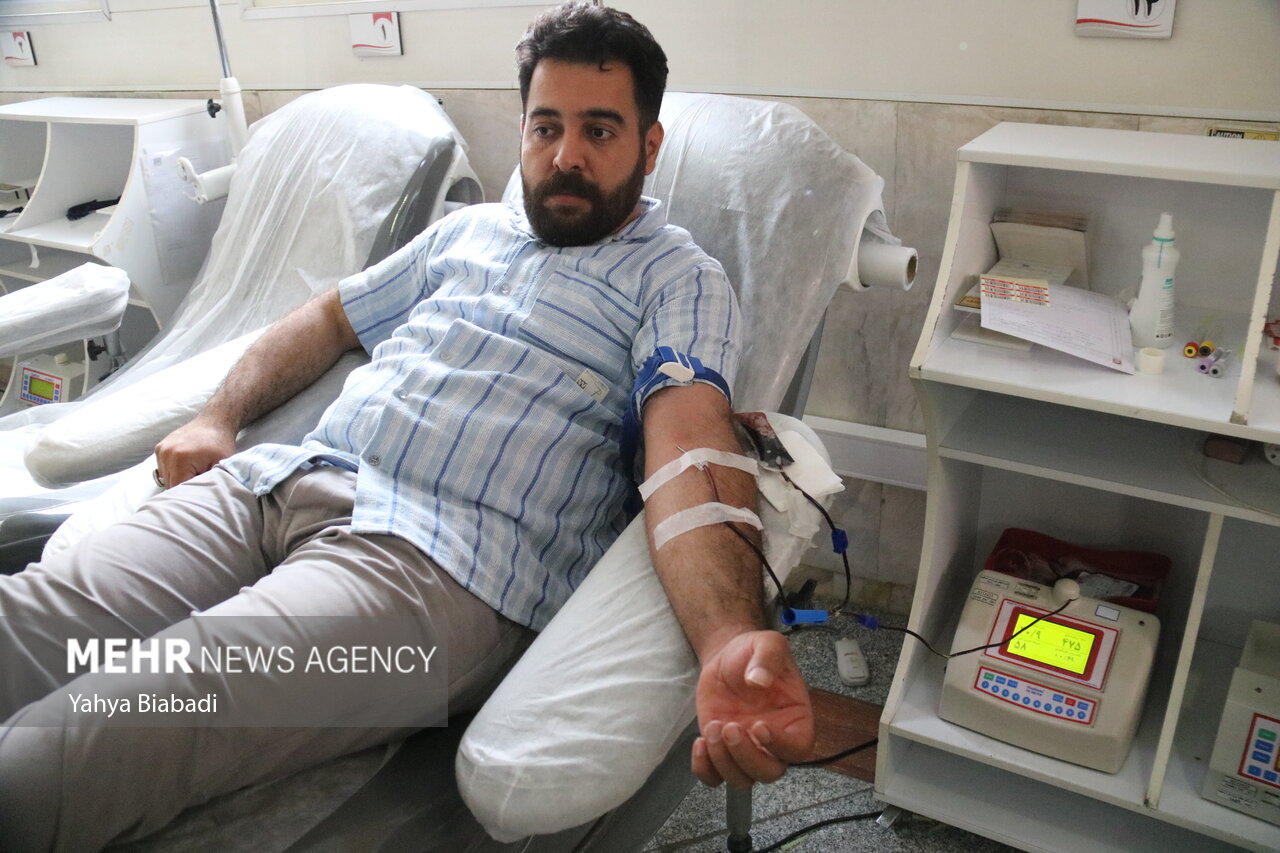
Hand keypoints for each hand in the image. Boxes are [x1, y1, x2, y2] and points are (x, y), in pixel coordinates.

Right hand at [153, 416, 236, 487]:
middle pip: (170, 485)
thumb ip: (208, 483)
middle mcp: (166, 454)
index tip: (200, 494)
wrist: (213, 422)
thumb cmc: (220, 444)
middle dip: (184, 487)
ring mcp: (161, 450)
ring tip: (194, 471)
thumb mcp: (221, 465)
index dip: (190, 494)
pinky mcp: (159, 448)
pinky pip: (163, 469)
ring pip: (166, 478)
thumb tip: (201, 499)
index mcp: (180, 459)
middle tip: (199, 482)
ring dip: (178, 479)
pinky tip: (187, 465)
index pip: (178, 490)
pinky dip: (174, 472)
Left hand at [692, 629, 813, 788]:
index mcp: (795, 720)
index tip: (760, 725)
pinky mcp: (722, 751)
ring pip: (742, 779)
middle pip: (769, 772)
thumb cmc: (753, 652)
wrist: (727, 656)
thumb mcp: (767, 643)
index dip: (780, 745)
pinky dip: (704, 769)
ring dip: (724, 761)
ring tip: (713, 727)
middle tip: (731, 727)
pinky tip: (700, 742)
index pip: (798, 748)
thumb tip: (759, 679)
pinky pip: (714, 777)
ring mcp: (747, 749)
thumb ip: (769, 657)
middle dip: (747, 756)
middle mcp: (773, 742)